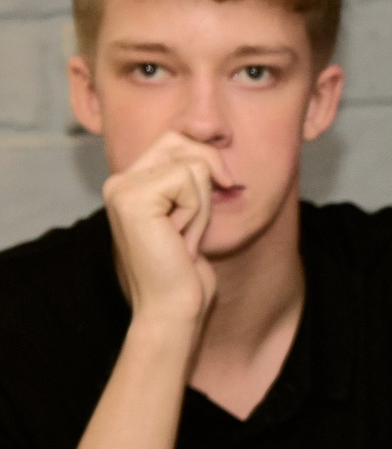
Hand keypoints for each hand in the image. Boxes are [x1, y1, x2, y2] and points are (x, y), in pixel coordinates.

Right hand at [99, 131, 226, 341]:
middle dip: (207, 184)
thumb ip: (192, 178)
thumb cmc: (186, 271)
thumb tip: (212, 142)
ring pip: (193, 166)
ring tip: (181, 238)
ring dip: (202, 208)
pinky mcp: (133, 197)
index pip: (177, 140)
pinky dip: (197, 214)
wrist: (172, 308)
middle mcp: (119, 180)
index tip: (214, 195)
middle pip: (184, 142)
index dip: (206, 164)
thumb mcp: (193, 214)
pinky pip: (189, 181)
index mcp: (130, 183)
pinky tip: (179, 241)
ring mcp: (122, 187)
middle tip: (191, 226)